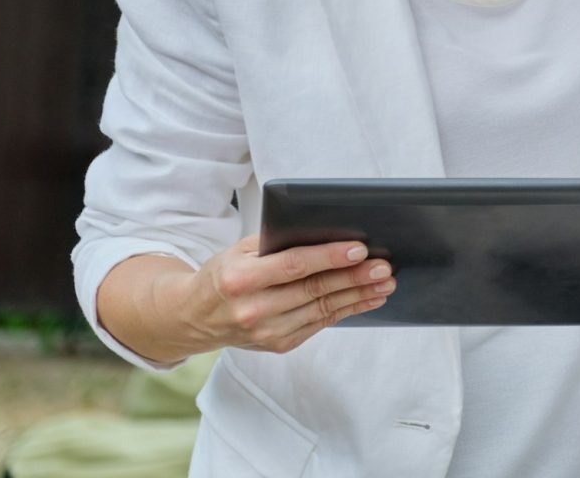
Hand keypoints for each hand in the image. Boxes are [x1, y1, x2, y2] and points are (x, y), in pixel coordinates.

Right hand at [175, 236, 393, 354]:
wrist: (195, 316)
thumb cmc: (224, 274)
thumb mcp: (240, 251)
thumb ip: (278, 244)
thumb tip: (329, 234)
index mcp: (240, 279)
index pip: (293, 266)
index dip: (329, 257)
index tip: (360, 249)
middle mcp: (252, 309)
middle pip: (314, 290)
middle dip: (354, 278)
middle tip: (384, 267)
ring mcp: (266, 332)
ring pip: (322, 310)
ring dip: (358, 296)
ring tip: (385, 283)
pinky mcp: (278, 345)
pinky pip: (320, 324)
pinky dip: (347, 310)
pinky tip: (367, 299)